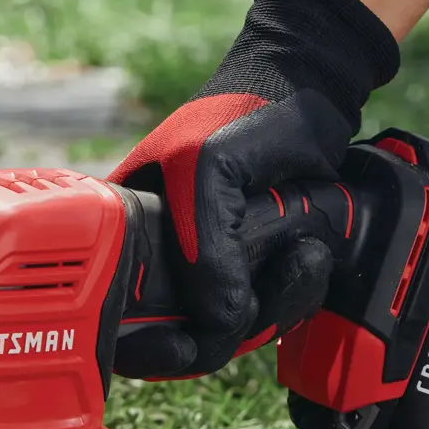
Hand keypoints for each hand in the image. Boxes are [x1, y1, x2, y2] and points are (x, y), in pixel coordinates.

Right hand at [108, 0, 400, 378]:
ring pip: (231, 331)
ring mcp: (213, 266)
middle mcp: (165, 257)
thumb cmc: (241, 110)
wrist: (309, 85)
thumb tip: (219, 317)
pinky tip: (309, 260)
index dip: (146, 342)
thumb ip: (203, 243)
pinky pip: (269, 312)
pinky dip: (294, 297)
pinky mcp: (257, 268)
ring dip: (273, 308)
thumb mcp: (206, 166)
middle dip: (224, 330)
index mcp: (126, 231)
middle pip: (181, 336)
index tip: (181, 343)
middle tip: (259, 298)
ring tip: (302, 260)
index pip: (119, 317)